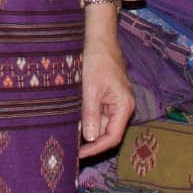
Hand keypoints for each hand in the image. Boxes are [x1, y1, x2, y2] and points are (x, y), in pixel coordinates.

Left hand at [80, 3, 133, 158]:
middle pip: (107, 132)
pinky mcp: (107, 95)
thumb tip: (89, 138)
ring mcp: (115, 101)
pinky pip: (98, 112)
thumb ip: (91, 114)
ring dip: (86, 128)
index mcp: (124, 106)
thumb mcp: (91, 89)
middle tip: (69, 148)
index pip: (112, 137)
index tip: (79, 154)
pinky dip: (86, 117)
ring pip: (101, 123)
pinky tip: (72, 120)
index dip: (96, 149)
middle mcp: (123, 106)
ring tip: (68, 134)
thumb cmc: (97, 60)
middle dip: (89, 140)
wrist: (99, 38)